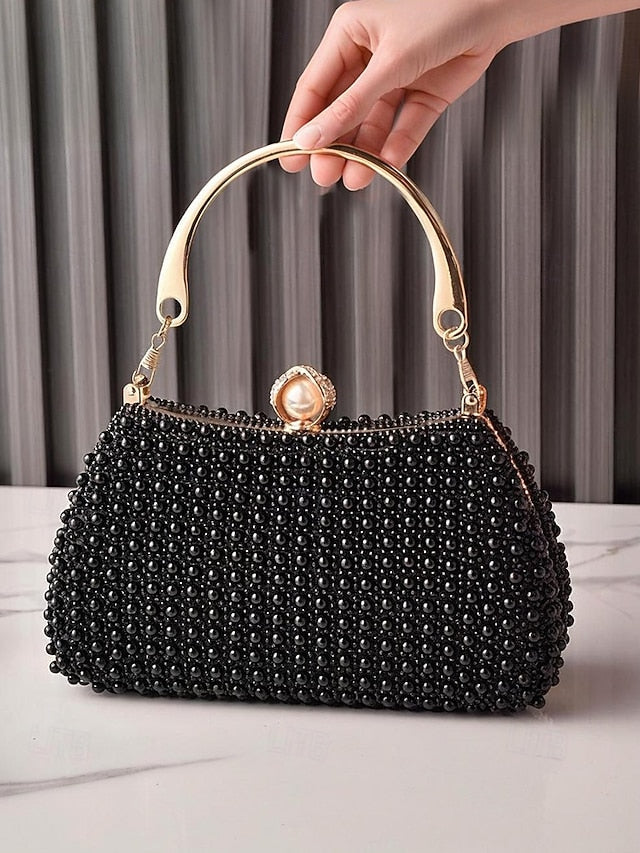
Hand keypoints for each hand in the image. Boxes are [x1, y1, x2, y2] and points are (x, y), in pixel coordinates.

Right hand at [280, 0, 508, 188]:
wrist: (497, 8)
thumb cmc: (442, 12)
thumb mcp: (389, 63)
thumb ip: (351, 106)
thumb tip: (312, 138)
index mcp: (349, 34)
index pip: (314, 87)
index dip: (301, 124)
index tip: (290, 158)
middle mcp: (369, 57)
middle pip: (341, 111)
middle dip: (333, 146)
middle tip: (325, 176)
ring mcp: (397, 78)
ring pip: (372, 124)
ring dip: (363, 153)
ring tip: (355, 178)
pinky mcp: (423, 95)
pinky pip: (404, 127)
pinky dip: (396, 146)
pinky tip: (387, 163)